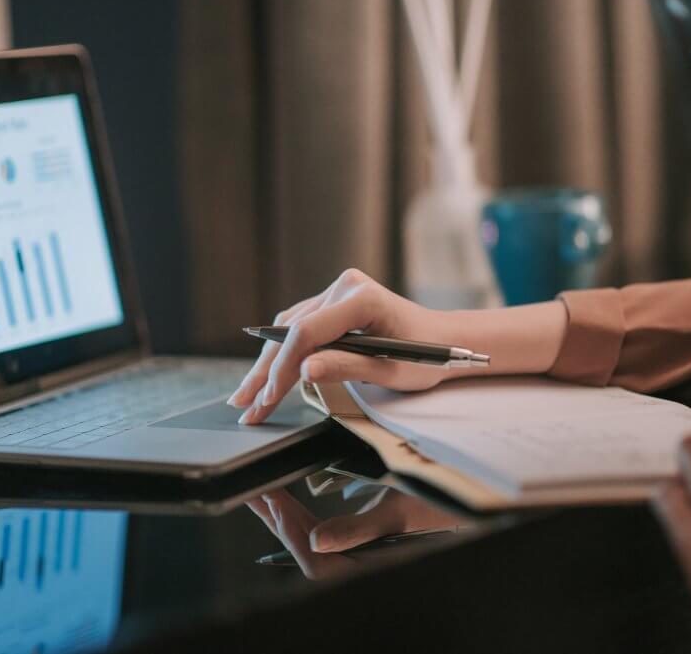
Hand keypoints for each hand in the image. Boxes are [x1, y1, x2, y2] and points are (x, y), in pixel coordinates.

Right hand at [227, 269, 454, 423]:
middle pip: (292, 330)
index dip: (282, 368)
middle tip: (244, 403)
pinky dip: (283, 351)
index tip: (268, 399)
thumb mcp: (389, 371)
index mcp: (362, 299)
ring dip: (269, 363)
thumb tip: (302, 371)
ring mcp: (339, 291)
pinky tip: (267, 374)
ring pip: (290, 328)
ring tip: (247, 395)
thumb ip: (345, 367)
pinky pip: (301, 325)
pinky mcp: (335, 301)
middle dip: (266, 371)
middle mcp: (346, 286)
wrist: (446, 339)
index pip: (307, 333)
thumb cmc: (427, 356)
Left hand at [246, 486, 463, 579]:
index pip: (314, 560)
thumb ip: (355, 530)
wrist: (471, 502)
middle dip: (280, 522)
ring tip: (269, 496)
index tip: (271, 499)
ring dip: (291, 522)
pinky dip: (308, 523)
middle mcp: (361, 567)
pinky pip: (329, 541)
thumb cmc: (441, 506)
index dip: (289, 532)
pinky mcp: (365, 548)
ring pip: (316, 546)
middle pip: (309, 552)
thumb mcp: (399, 511)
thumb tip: (314, 543)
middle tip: (257, 492)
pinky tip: (296, 507)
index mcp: (368, 566)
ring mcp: (362, 559)